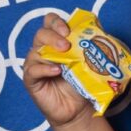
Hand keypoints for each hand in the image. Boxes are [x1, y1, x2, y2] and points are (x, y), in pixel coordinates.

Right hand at [21, 15, 107, 130]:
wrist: (78, 108)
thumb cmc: (82, 82)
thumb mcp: (89, 60)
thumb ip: (91, 45)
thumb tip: (100, 29)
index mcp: (56, 40)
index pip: (49, 22)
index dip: (56, 22)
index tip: (68, 30)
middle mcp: (43, 50)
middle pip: (41, 34)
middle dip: (54, 36)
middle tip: (67, 45)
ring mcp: (35, 64)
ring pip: (35, 51)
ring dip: (51, 53)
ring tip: (65, 60)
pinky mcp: (31, 80)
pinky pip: (32, 70)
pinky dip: (44, 68)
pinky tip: (56, 71)